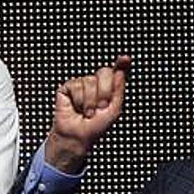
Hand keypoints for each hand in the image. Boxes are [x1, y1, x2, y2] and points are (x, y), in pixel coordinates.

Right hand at [46, 55, 131, 172]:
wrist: (78, 135)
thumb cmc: (96, 126)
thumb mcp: (114, 109)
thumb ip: (118, 90)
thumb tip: (120, 71)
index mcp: (109, 89)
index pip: (116, 73)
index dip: (120, 64)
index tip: (125, 59)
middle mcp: (96, 84)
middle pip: (104, 72)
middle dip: (105, 92)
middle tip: (101, 107)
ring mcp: (82, 84)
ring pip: (90, 81)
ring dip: (90, 101)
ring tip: (88, 112)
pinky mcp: (68, 87)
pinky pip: (76, 85)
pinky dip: (79, 100)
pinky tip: (77, 108)